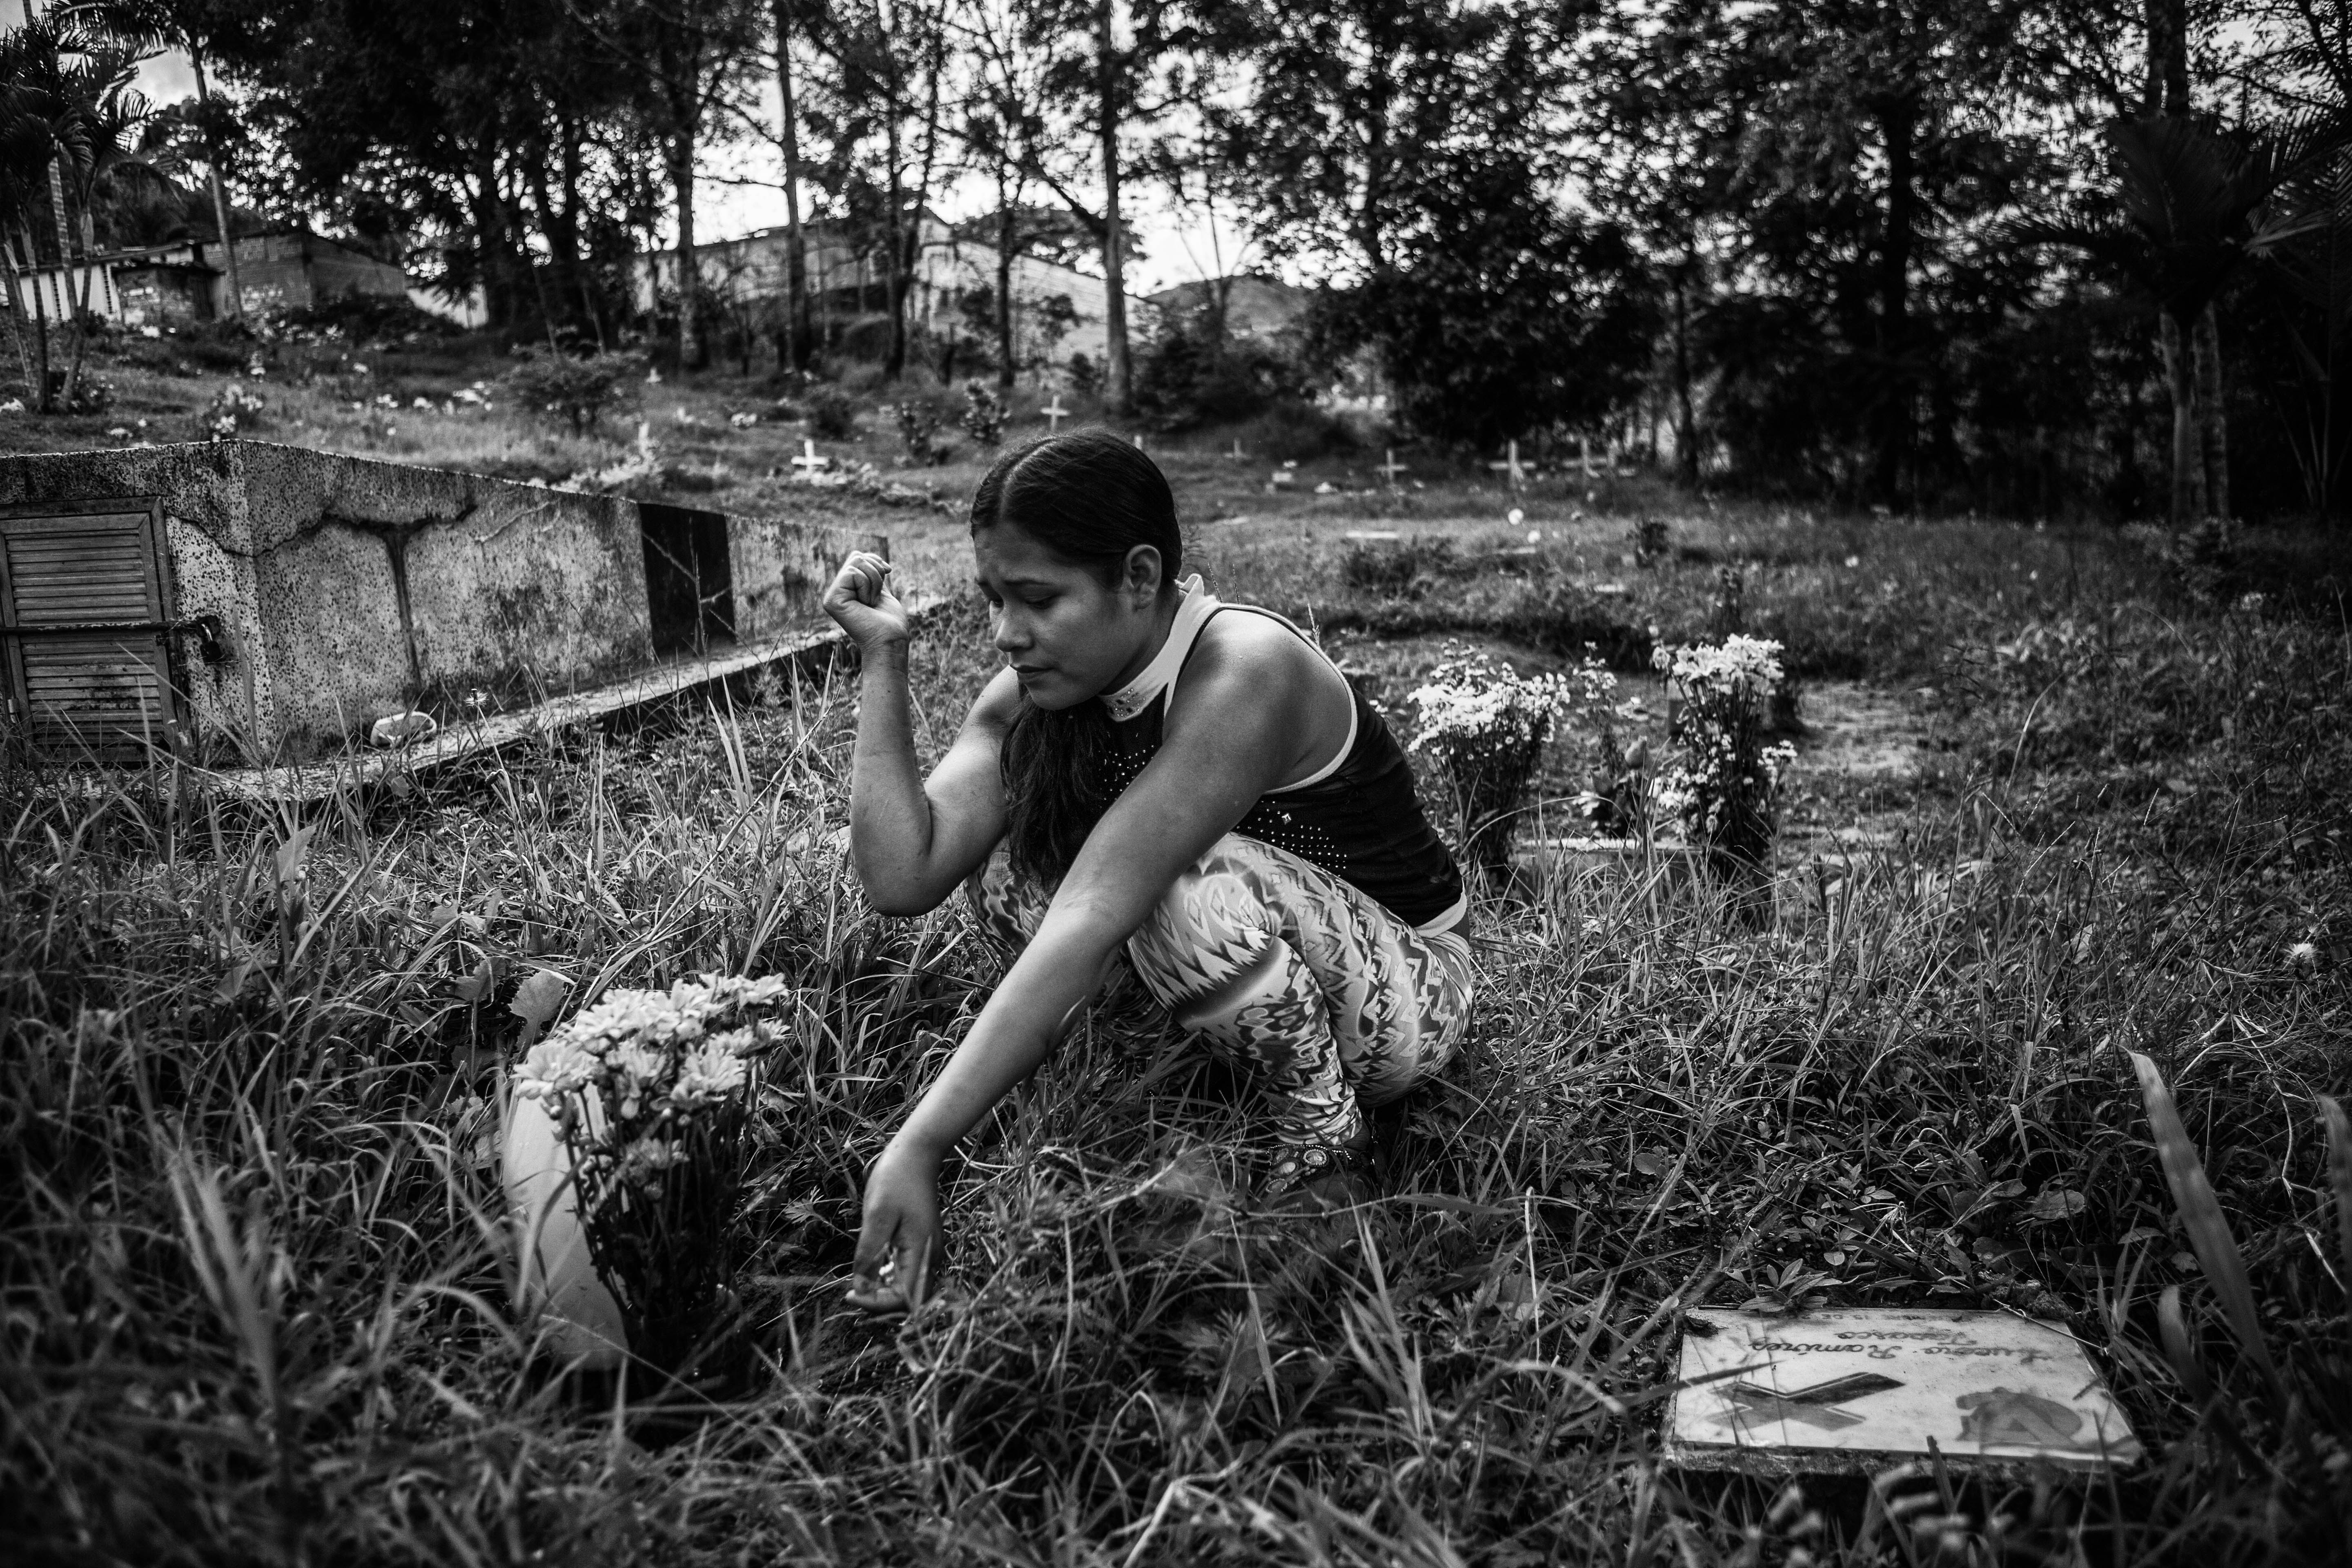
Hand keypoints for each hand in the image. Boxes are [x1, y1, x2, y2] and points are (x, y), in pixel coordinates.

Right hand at [823, 550, 910, 650]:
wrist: (890, 640)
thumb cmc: (890, 621)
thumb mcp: (880, 590)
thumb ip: (870, 575)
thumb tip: (867, 557)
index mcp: (847, 589)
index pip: (858, 557)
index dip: (876, 561)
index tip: (888, 571)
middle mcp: (837, 591)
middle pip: (856, 556)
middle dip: (876, 571)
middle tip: (877, 596)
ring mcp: (832, 596)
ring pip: (856, 562)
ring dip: (874, 581)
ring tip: (872, 602)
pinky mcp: (832, 600)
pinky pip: (852, 573)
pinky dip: (868, 586)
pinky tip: (867, 604)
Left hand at [847, 1138, 941, 1313]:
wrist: (917, 1153)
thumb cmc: (895, 1178)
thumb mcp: (876, 1214)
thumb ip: (868, 1254)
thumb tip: (861, 1288)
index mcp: (920, 1250)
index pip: (904, 1298)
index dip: (876, 1303)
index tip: (850, 1294)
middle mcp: (930, 1255)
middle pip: (909, 1298)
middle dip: (880, 1301)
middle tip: (852, 1291)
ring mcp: (929, 1249)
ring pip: (909, 1287)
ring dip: (884, 1291)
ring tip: (859, 1282)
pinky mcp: (923, 1243)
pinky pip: (909, 1271)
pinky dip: (890, 1277)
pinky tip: (872, 1267)